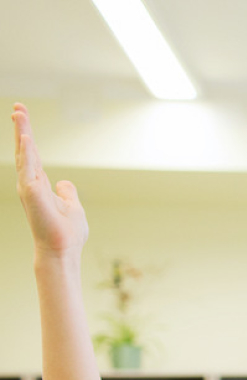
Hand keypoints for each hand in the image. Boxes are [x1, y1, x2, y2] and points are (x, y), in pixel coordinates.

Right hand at [13, 103, 87, 258]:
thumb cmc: (67, 233)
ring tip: (18, 112)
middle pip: (25, 150)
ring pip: (24, 154)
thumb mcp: (72, 206)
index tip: (23, 116)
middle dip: (21, 128)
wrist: (62, 250)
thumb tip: (64, 183)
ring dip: (22, 132)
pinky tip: (25, 136)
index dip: (28, 136)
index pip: (32, 155)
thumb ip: (67, 193)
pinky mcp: (31, 192)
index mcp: (39, 185)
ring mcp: (29, 187)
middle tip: (18, 107)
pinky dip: (26, 151)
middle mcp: (31, 183)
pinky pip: (28, 167)